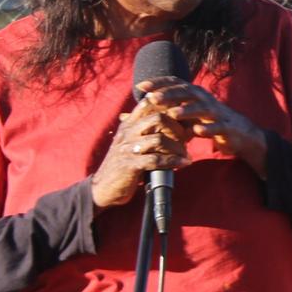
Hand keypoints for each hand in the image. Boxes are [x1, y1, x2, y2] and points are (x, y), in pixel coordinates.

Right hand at [91, 94, 191, 208]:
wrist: (104, 188)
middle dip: (177, 128)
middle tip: (187, 138)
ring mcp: (127, 148)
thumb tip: (183, 127)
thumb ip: (152, 133)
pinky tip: (184, 163)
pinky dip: (174, 161)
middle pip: (158, 118)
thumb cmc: (126, 164)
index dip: (169, 106)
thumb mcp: (135, 143)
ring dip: (178, 147)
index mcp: (128, 124)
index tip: (183, 116)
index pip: (148, 103)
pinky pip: (156, 159)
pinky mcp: (130, 165)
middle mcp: (127, 132)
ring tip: (185, 154)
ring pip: (159, 139)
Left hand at [136, 77, 268, 178]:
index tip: (140, 86)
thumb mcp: (180, 119)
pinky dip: (208, 128)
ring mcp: (216, 112)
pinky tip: (199, 131)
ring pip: (201, 108)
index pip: (174, 84)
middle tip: (153, 98)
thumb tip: (125, 116)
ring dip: (187, 110)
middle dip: (169, 94)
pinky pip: (217, 126)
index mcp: (193, 95)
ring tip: (173, 114)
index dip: (158, 84)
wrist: (238, 134)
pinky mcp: (226, 127)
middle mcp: (204, 99)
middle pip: (186, 92)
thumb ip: (156, 116)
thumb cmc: (205, 124)